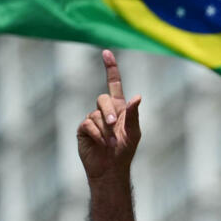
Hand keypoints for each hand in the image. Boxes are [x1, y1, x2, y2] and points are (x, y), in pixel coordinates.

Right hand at [77, 50, 141, 182]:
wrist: (111, 168)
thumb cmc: (125, 150)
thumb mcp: (134, 132)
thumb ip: (133, 114)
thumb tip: (137, 97)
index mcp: (119, 107)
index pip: (113, 83)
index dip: (110, 68)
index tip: (106, 52)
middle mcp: (104, 110)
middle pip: (102, 98)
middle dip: (109, 111)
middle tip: (114, 126)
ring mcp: (92, 119)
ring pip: (95, 114)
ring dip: (105, 128)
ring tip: (111, 142)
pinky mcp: (83, 129)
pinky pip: (87, 124)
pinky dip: (96, 134)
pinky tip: (100, 143)